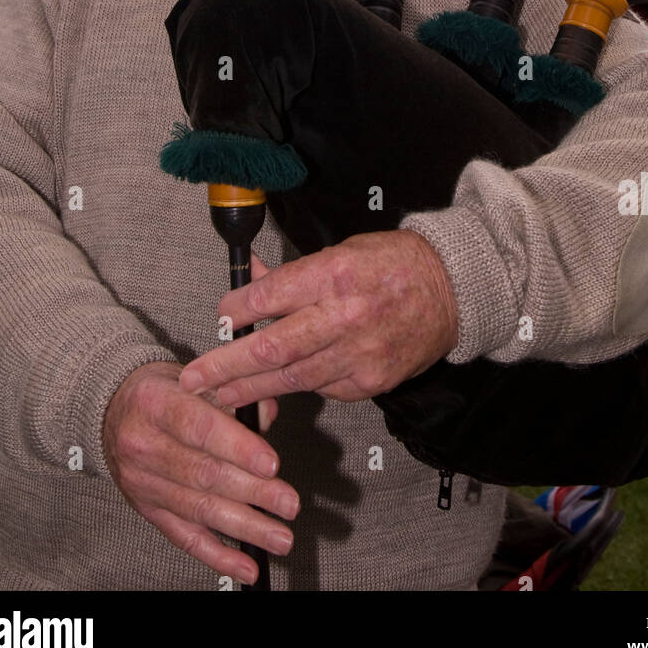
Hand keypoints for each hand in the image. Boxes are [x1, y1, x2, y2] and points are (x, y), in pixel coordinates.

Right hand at [102, 361, 298, 584]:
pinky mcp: (148, 510)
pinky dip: (218, 555)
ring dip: (244, 527)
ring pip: (198, 509)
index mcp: (156, 403)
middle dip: (252, 492)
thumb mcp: (194, 378)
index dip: (238, 448)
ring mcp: (144, 483)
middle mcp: (144, 445)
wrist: (113, 410)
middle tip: (288, 503)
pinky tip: (246, 564)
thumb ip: (233, 394)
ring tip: (279, 536)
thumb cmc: (162, 393)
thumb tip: (267, 416)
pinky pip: (184, 537)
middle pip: (203, 474)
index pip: (199, 427)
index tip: (272, 464)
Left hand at [178, 230, 458, 407]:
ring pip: (293, 378)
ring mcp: (360, 352)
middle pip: (273, 346)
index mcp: (336, 273)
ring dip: (250, 389)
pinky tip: (275, 389)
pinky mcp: (370, 381)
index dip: (238, 310)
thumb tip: (250, 279)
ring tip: (218, 396)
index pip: (273, 295)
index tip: (219, 319)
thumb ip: (293, 274)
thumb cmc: (395, 264)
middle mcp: (346, 314)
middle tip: (195, 379)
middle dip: (227, 366)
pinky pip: (323, 388)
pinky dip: (297, 387)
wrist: (452, 290)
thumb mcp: (342, 251)